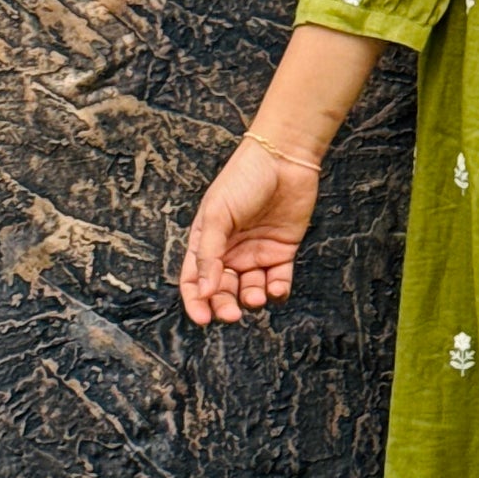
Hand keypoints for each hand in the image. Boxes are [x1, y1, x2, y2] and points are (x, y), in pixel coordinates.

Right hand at [178, 138, 320, 325]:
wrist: (283, 157)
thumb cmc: (244, 179)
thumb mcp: (217, 214)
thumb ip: (209, 254)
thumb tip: (204, 291)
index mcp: (207, 241)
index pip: (195, 280)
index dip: (196, 302)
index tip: (202, 319)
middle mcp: (230, 251)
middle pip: (223, 290)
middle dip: (224, 306)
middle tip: (231, 314)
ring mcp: (257, 252)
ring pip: (250, 290)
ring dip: (251, 300)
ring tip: (256, 297)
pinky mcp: (282, 251)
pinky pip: (278, 280)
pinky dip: (277, 291)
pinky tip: (275, 289)